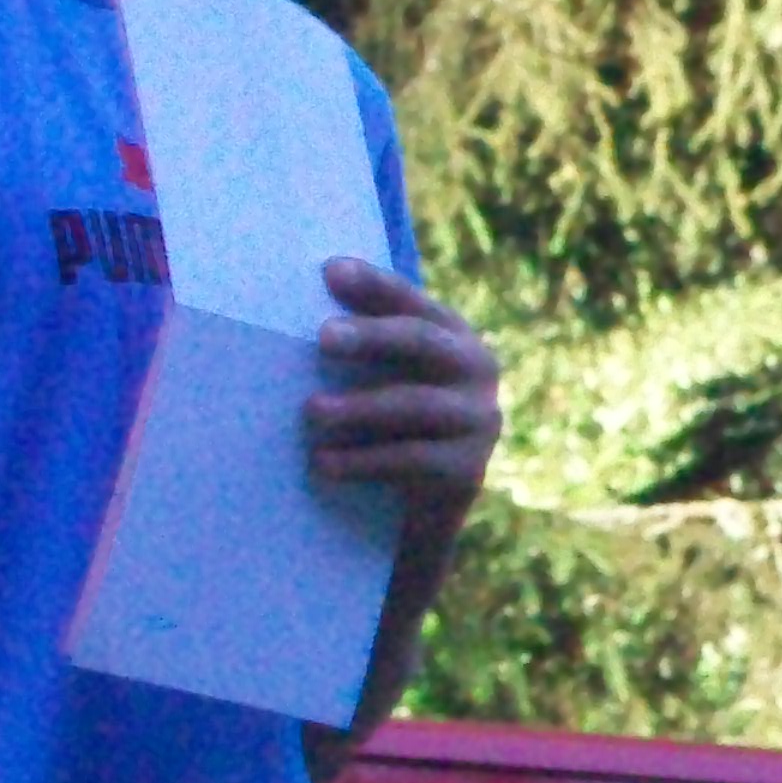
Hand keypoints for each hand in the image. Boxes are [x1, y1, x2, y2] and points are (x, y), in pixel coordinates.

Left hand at [306, 256, 501, 521]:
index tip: (330, 271)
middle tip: (322, 337)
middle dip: (371, 336)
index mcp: (452, 334)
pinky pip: (412, 459)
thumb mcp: (379, 378)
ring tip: (311, 410)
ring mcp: (479, 420)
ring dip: (358, 407)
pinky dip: (362, 460)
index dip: (374, 285)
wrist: (419, 511)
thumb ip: (358, 344)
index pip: (412, 300)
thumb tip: (302, 299)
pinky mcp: (468, 470)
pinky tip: (322, 463)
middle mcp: (476, 368)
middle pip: (422, 342)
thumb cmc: (388, 426)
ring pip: (414, 404)